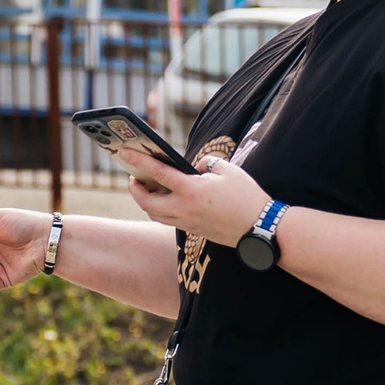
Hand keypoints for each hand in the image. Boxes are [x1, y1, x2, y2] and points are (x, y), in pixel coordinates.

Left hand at [121, 149, 270, 244]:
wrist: (260, 228)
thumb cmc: (247, 196)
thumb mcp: (227, 169)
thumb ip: (205, 163)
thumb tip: (193, 168)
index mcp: (191, 190)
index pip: (157, 172)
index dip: (138, 160)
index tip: (124, 152)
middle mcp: (184, 209)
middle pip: (146, 201)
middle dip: (135, 188)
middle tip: (133, 176)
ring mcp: (187, 223)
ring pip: (154, 214)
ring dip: (145, 201)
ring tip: (146, 187)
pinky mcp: (193, 231)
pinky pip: (167, 220)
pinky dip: (160, 210)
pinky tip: (164, 199)